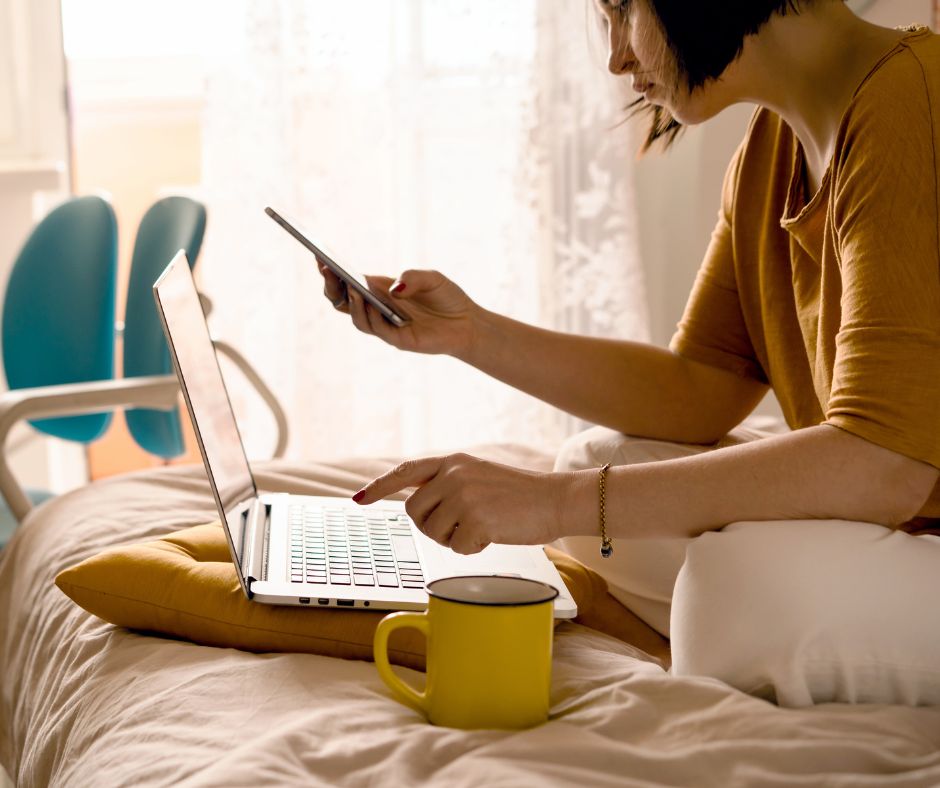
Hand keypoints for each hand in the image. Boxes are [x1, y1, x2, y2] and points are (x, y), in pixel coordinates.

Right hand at [317, 262, 478, 357]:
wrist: (467, 323)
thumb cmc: (447, 298)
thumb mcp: (432, 278)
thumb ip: (413, 277)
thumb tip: (392, 289)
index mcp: (380, 290)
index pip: (348, 282)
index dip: (331, 271)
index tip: (318, 256)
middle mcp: (378, 307)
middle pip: (343, 301)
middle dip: (331, 285)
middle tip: (326, 269)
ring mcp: (385, 324)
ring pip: (356, 317)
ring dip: (351, 302)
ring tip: (351, 286)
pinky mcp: (397, 339)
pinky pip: (376, 328)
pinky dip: (370, 316)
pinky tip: (370, 303)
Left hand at [352, 453, 568, 553]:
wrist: (556, 499)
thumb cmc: (520, 495)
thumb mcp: (479, 476)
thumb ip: (449, 484)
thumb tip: (417, 505)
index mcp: (453, 462)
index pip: (406, 472)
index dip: (380, 486)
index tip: (359, 499)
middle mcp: (453, 475)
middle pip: (415, 513)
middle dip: (434, 527)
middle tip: (463, 524)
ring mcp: (463, 496)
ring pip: (433, 533)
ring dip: (455, 539)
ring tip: (483, 526)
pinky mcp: (475, 519)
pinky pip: (457, 548)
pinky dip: (474, 549)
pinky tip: (494, 534)